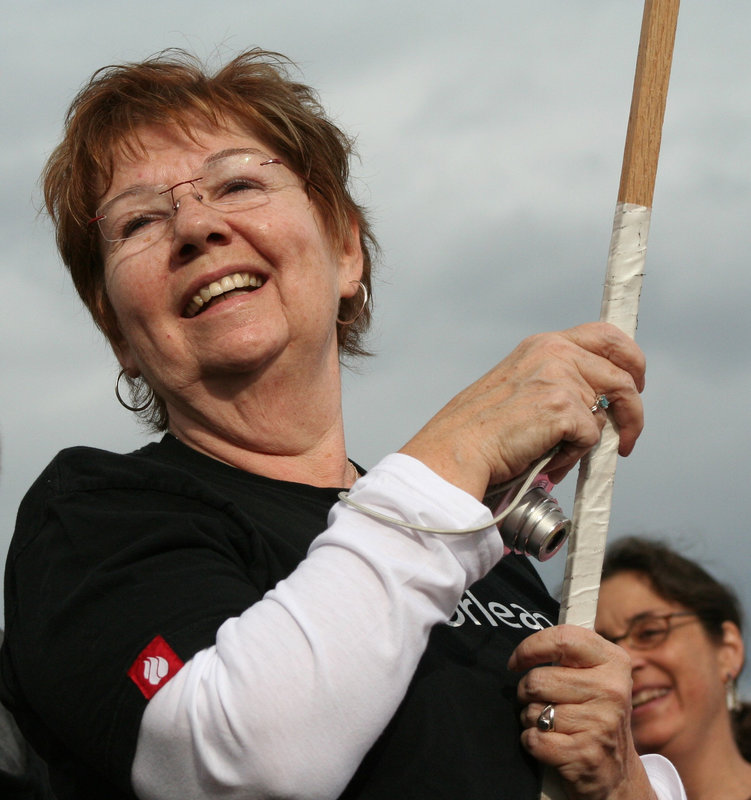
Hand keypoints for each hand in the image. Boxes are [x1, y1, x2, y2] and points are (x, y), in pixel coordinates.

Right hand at [399, 322, 644, 499]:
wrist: (457, 449)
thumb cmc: (481, 429)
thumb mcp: (519, 386)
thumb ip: (555, 382)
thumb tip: (598, 405)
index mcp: (543, 344)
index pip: (604, 335)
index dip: (629, 357)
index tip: (635, 379)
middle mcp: (554, 352)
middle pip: (623, 369)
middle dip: (634, 403)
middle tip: (630, 429)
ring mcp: (561, 377)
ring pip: (610, 409)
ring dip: (596, 438)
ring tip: (563, 454)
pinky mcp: (564, 407)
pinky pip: (592, 437)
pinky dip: (573, 456)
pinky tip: (547, 458)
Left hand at [509, 625, 656, 799]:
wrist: (616, 772)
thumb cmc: (594, 714)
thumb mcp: (596, 676)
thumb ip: (569, 654)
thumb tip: (526, 648)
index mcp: (614, 662)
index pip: (563, 639)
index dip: (530, 648)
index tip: (516, 661)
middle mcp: (612, 690)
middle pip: (538, 680)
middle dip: (526, 692)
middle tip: (541, 702)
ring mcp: (601, 723)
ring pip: (533, 710)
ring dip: (531, 719)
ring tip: (551, 724)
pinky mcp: (585, 754)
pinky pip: (534, 739)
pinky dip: (532, 742)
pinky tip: (550, 744)